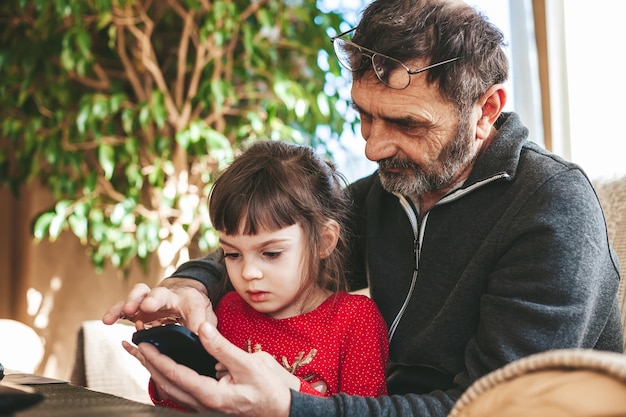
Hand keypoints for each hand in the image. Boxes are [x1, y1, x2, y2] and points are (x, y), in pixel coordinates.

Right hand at [102, 279, 215, 332]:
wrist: (185, 296)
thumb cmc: (196, 309)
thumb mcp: (206, 317)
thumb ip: (204, 327)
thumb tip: (202, 341)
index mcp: (186, 299)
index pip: (181, 301)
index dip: (168, 305)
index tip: (153, 308)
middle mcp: (166, 296)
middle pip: (154, 293)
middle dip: (145, 300)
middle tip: (138, 308)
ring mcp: (150, 301)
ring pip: (136, 297)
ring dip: (124, 306)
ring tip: (111, 318)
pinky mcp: (138, 308)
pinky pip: (125, 308)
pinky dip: (116, 313)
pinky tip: (108, 320)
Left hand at [137, 322, 295, 415]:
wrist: (282, 411)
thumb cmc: (270, 390)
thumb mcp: (249, 365)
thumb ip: (222, 348)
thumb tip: (201, 328)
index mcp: (211, 395)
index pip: (176, 375)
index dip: (157, 359)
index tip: (143, 345)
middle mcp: (203, 405)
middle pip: (166, 384)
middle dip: (146, 364)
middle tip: (130, 347)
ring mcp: (205, 407)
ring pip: (171, 390)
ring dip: (154, 371)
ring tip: (141, 355)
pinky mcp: (209, 405)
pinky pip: (182, 392)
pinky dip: (169, 377)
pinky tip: (166, 369)